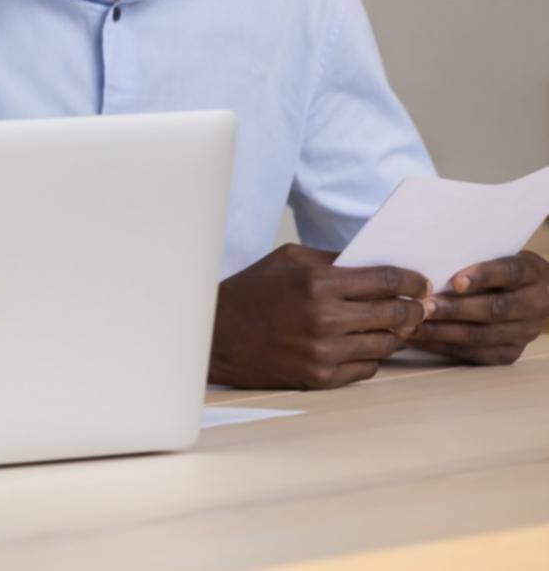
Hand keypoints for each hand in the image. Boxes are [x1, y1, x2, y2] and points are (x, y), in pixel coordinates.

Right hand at [210, 244, 431, 389]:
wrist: (215, 335)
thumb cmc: (252, 292)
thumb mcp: (287, 259)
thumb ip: (333, 259)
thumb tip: (377, 264)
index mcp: (316, 283)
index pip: (385, 279)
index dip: (412, 280)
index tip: (421, 282)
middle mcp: (324, 318)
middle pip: (395, 314)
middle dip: (414, 309)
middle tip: (418, 306)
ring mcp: (324, 351)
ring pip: (387, 344)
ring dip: (394, 334)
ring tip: (388, 325)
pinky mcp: (321, 377)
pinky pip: (368, 368)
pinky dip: (370, 356)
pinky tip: (360, 345)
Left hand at [408, 251, 548, 365]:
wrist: (525, 294)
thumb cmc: (494, 268)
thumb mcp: (492, 255)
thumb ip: (470, 258)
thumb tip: (424, 260)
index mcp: (533, 274)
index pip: (511, 272)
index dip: (484, 276)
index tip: (456, 281)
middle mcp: (535, 305)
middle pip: (494, 309)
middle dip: (455, 309)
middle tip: (422, 306)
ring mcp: (524, 332)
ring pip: (481, 335)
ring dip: (442, 331)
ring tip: (410, 326)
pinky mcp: (509, 353)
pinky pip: (474, 354)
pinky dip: (442, 346)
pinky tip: (418, 339)